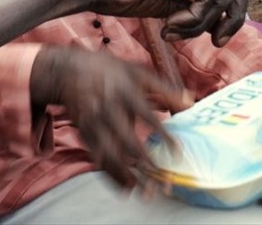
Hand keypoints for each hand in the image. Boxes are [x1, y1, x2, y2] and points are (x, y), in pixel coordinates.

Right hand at [29, 46, 188, 187]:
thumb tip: (192, 100)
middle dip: (144, 161)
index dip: (163, 134)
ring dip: (126, 174)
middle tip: (161, 178)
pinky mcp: (84, 133)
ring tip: (143, 190)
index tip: (177, 151)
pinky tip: (125, 188)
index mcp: (125, 92)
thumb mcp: (138, 72)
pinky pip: (98, 158)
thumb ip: (165, 88)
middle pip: (127, 140)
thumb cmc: (111, 70)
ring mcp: (94, 123)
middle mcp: (108, 109)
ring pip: (110, 154)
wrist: (69, 70)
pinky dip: (110, 174)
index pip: (148, 116)